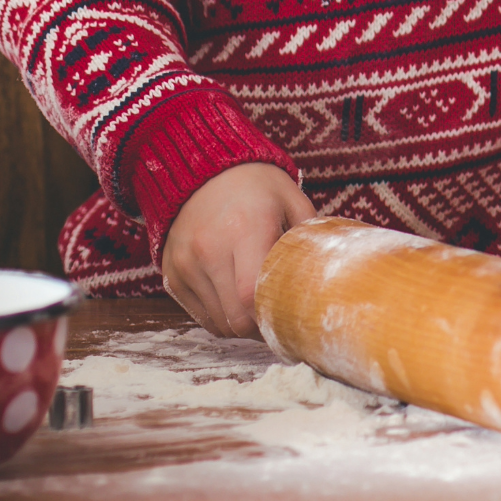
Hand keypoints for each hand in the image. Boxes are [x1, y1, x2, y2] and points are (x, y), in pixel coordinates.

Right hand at [161, 162, 315, 336]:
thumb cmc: (257, 187)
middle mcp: (208, 251)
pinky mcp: (172, 277)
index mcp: (244, 230)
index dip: (272, 316)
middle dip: (261, 328)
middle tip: (279, 319)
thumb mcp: (292, 200)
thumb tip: (329, 273)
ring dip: (242, 324)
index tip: (291, 317)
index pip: (251, 295)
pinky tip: (236, 299)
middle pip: (235, 319)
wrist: (203, 172)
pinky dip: (222, 316)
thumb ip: (308, 237)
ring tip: (260, 307)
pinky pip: (201, 316)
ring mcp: (185, 266)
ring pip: (218, 323)